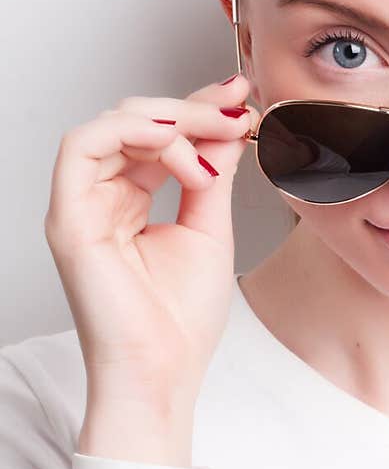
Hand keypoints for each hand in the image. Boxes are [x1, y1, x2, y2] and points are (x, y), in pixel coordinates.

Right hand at [44, 73, 256, 413]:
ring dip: (169, 119)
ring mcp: (81, 205)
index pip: (158, 135)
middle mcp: (102, 197)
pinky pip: (82, 145)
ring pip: (111, 124)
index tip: (241, 95)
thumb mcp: (210, 227)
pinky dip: (132, 132)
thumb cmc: (181, 320)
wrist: (163, 373)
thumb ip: (213, 172)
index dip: (198, 107)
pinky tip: (178, 149)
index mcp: (131, 200)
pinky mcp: (68, 217)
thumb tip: (229, 123)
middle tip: (237, 112)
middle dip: (191, 108)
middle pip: (135, 121)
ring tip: (213, 139)